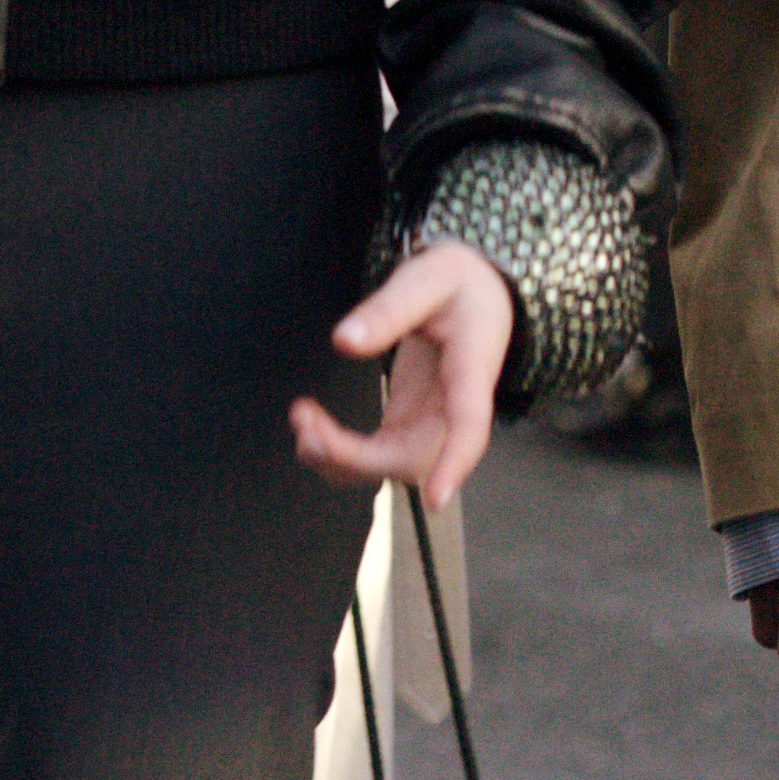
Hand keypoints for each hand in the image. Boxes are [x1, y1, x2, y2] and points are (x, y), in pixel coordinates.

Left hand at [290, 240, 515, 514]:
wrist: (476, 292)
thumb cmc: (459, 282)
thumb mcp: (428, 278)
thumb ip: (388, 309)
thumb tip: (343, 342)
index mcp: (471, 371)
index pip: (469, 425)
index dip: (454, 463)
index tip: (436, 501)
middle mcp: (452, 410)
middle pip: (412, 458)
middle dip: (354, 456)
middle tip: (304, 417)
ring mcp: (429, 424)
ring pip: (388, 467)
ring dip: (339, 460)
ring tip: (302, 418)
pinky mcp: (406, 424)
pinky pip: (374, 457)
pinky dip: (338, 452)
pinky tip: (311, 424)